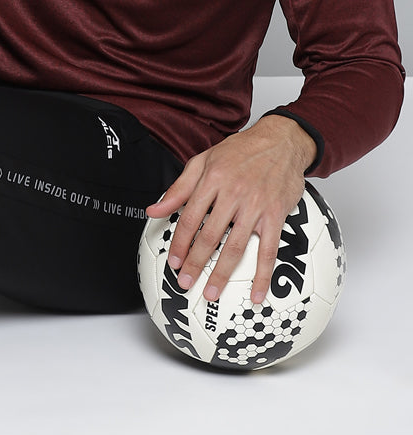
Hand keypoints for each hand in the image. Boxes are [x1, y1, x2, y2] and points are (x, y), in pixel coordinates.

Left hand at [145, 117, 316, 304]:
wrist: (281, 141)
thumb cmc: (240, 151)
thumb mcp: (203, 161)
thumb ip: (179, 188)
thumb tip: (154, 210)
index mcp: (211, 180)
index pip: (189, 218)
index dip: (179, 242)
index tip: (173, 262)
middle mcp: (233, 194)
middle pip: (210, 236)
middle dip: (195, 263)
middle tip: (185, 283)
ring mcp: (256, 206)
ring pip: (235, 247)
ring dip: (222, 274)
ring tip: (211, 293)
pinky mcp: (276, 215)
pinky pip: (268, 250)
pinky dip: (262, 275)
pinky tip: (256, 293)